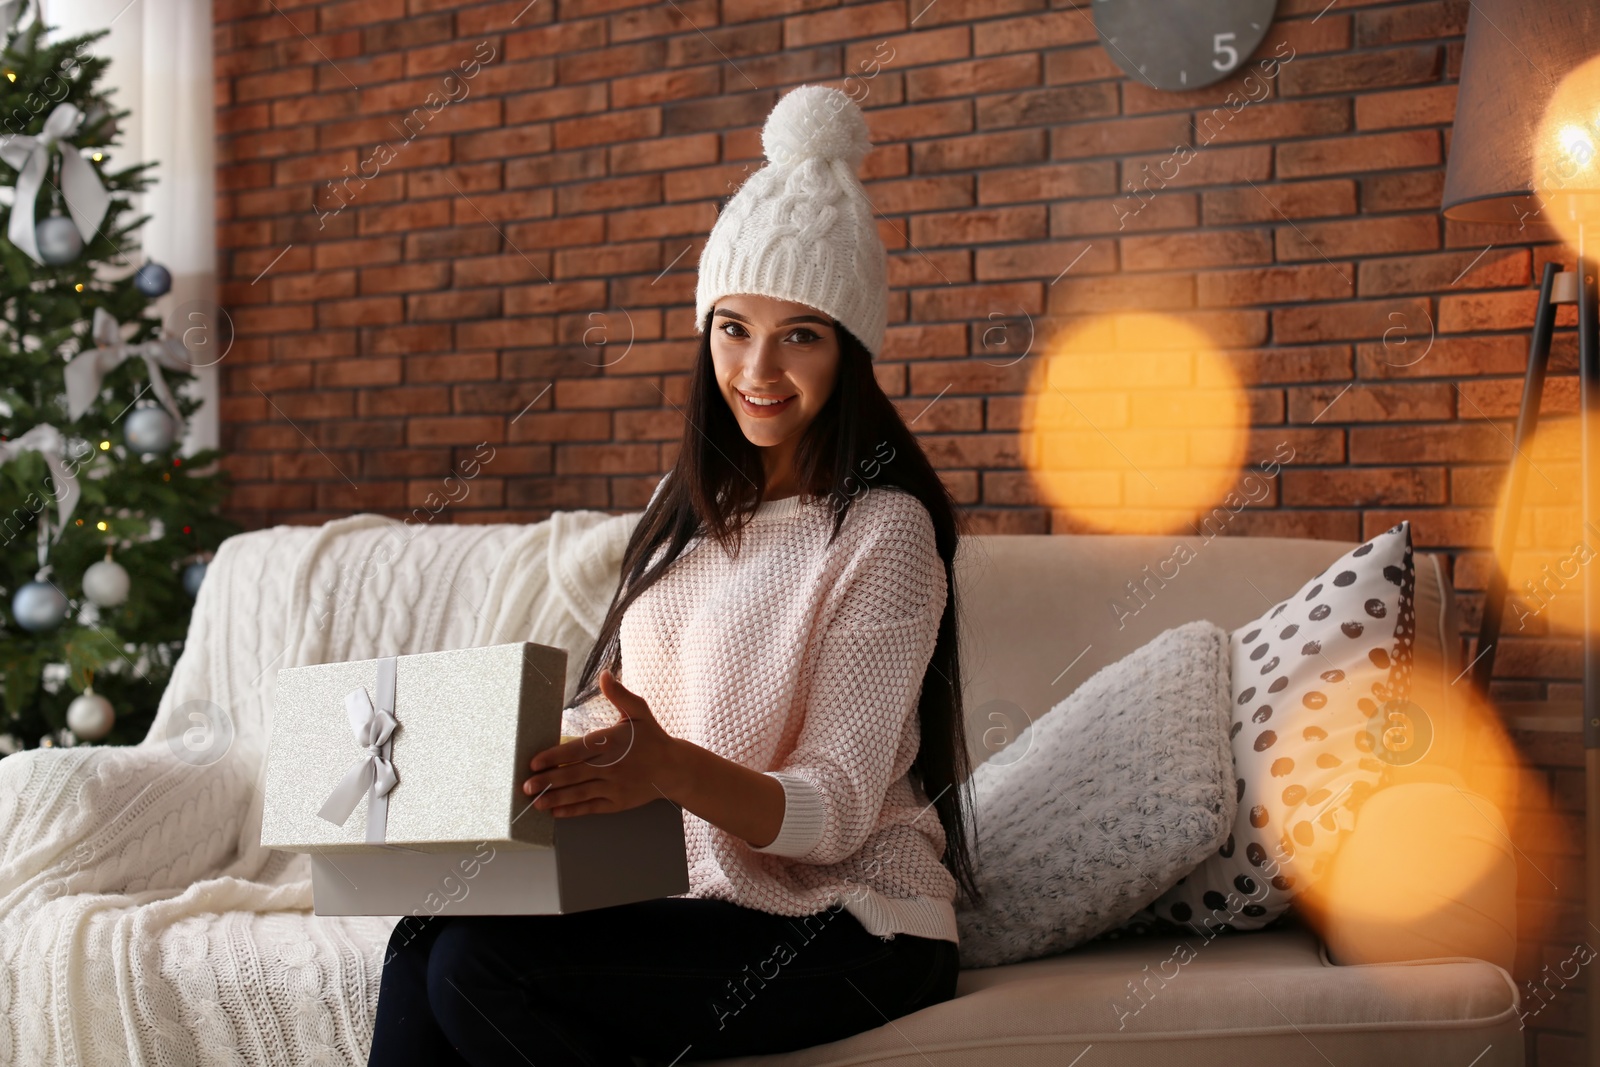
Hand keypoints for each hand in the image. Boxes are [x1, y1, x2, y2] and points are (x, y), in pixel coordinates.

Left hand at [522, 668, 682, 817]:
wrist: (675, 769)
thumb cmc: (652, 738)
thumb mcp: (639, 712)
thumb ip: (619, 695)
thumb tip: (604, 674)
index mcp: (612, 743)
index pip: (578, 750)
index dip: (555, 757)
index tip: (534, 762)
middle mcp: (612, 766)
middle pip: (574, 775)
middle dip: (548, 781)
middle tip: (525, 786)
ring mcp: (615, 787)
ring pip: (580, 794)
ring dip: (556, 799)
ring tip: (536, 802)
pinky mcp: (618, 803)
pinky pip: (592, 807)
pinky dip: (573, 811)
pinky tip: (556, 812)